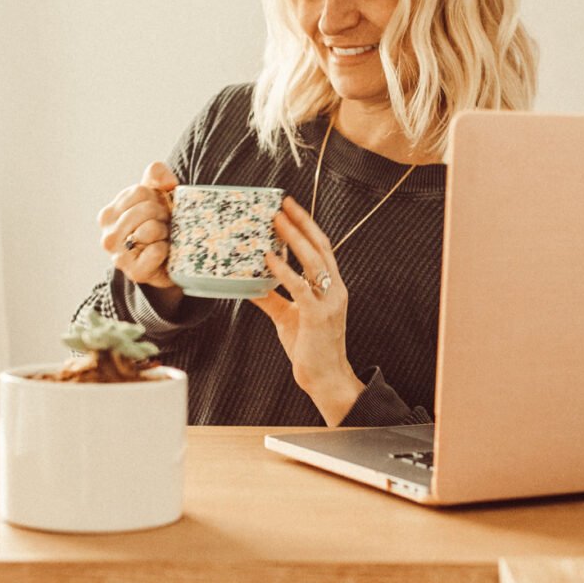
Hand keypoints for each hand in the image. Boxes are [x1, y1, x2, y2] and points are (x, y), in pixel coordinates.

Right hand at [97, 162, 180, 304]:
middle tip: (165, 224)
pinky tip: (164, 252)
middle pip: (146, 209)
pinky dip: (167, 249)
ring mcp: (118, 256)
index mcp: (108, 214)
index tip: (159, 209)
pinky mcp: (135, 272)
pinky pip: (157, 250)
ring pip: (150, 229)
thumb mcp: (157, 194)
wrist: (171, 261)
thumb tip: (167, 182)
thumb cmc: (160, 223)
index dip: (158, 197)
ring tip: (164, 237)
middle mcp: (108, 236)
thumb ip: (157, 175)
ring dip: (165, 231)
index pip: (140, 191)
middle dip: (163, 214)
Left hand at [249, 196, 364, 424]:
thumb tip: (249, 283)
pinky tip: (270, 258)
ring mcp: (329, 301)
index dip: (307, 226)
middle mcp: (334, 290)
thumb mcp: (287, 316)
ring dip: (294, 239)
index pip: (322, 248)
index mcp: (331, 287)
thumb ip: (271, 298)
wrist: (325, 377)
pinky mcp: (318, 316)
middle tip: (282, 205)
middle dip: (301, 223)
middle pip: (320, 247)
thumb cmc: (309, 347)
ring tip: (276, 222)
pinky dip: (284, 271)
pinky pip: (300, 287)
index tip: (291, 207)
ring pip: (314, 262)